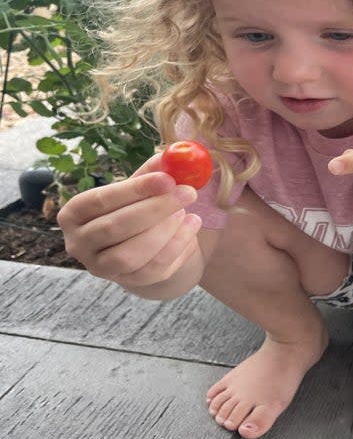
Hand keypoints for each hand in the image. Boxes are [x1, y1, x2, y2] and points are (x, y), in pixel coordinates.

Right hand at [57, 154, 202, 287]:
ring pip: (131, 255)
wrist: (146, 243)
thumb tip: (173, 156)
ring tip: (187, 212)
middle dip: (156, 209)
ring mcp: (102, 268)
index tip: (167, 179)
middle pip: (114, 228)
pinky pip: (154, 269)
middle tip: (188, 193)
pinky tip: (192, 226)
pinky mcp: (128, 282)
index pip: (100, 200)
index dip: (135, 189)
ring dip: (165, 231)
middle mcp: (79, 244)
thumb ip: (153, 171)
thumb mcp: (140, 186)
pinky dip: (177, 246)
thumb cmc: (137, 206)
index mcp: (74, 213)